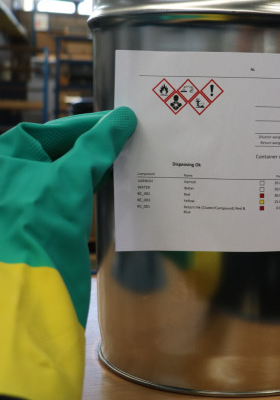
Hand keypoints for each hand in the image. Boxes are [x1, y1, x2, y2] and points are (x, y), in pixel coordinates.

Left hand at [0, 107, 135, 325]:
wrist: (29, 296)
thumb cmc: (35, 230)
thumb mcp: (69, 179)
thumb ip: (97, 146)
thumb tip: (123, 119)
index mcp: (6, 160)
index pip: (51, 131)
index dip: (87, 124)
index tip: (120, 120)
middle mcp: (12, 178)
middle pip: (61, 151)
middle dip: (94, 145)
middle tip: (130, 137)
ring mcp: (27, 203)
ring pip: (69, 173)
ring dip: (97, 166)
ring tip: (130, 157)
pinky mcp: (44, 224)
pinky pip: (73, 195)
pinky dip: (94, 187)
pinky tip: (118, 183)